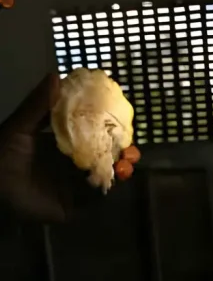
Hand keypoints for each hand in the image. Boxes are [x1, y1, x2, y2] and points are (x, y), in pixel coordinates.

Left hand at [0, 74, 140, 223]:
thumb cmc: (2, 155)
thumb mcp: (20, 127)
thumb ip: (39, 105)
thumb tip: (57, 75)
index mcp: (61, 143)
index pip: (90, 134)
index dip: (108, 130)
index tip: (123, 123)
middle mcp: (70, 163)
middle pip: (102, 157)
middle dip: (120, 153)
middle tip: (131, 149)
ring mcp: (73, 185)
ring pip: (103, 177)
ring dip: (118, 171)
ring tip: (126, 165)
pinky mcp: (73, 205)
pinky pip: (94, 199)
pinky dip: (105, 189)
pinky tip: (112, 180)